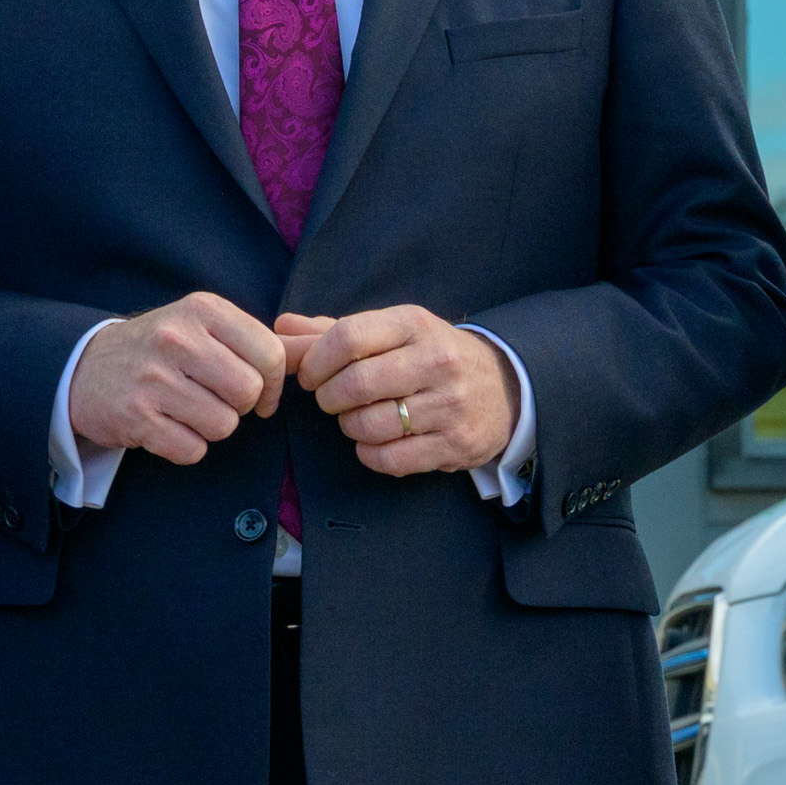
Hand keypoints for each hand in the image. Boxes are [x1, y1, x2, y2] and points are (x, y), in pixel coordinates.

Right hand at [69, 291, 288, 466]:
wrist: (85, 368)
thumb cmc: (156, 349)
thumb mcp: (197, 323)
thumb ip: (244, 339)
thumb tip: (301, 359)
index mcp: (201, 310)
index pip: (269, 352)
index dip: (274, 383)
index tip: (260, 393)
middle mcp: (176, 338)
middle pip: (248, 391)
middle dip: (241, 407)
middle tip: (218, 401)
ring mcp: (153, 378)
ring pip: (223, 425)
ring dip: (213, 428)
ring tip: (188, 411)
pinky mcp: (136, 416)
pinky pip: (192, 449)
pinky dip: (186, 447)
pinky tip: (168, 427)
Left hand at [279, 306, 517, 476]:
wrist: (505, 387)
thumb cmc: (431, 355)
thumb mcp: (391, 331)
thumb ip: (331, 331)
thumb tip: (280, 330)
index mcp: (414, 324)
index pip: (348, 337)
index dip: (316, 361)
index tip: (310, 375)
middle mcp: (436, 361)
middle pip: (355, 384)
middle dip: (328, 398)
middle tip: (330, 400)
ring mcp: (449, 405)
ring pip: (370, 425)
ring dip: (350, 426)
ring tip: (357, 418)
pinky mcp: (455, 444)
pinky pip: (391, 460)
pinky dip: (370, 454)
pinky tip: (375, 442)